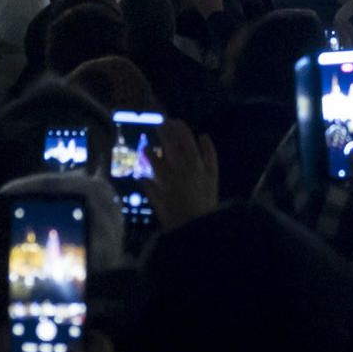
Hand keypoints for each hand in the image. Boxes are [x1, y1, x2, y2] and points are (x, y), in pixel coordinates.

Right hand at [152, 117, 218, 231]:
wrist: (202, 229)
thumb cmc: (177, 220)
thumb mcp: (159, 206)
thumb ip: (150, 189)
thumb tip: (141, 177)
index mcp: (166, 177)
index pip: (153, 157)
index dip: (148, 150)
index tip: (145, 147)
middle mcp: (182, 167)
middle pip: (171, 143)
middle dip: (164, 131)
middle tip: (160, 124)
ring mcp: (198, 168)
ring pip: (189, 142)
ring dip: (182, 130)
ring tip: (176, 122)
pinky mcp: (212, 172)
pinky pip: (210, 154)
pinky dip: (207, 144)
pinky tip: (203, 136)